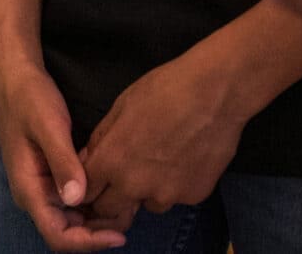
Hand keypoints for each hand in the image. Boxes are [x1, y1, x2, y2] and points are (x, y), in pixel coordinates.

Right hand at [0, 55, 128, 251]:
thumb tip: (77, 199)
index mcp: (29, 190)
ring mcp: (42, 185)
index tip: (120, 236)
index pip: (57, 236)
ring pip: (72, 217)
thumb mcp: (48, 126)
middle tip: (132, 214)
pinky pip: (74, 198)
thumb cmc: (29, 98)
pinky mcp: (51, 174)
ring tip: (129, 202)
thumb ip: (62, 162)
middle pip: (67, 231)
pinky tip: (115, 187)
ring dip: (98, 217)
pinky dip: (94, 199)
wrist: (13, 75)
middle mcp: (34, 195)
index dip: (88, 242)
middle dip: (98, 231)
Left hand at [76, 55, 243, 229]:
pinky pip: (176, 197)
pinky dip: (176, 185)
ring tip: (162, 160)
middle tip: (124, 176)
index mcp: (112, 161)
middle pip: (110, 210)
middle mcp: (136, 186)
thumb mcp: (121, 105)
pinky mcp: (193, 196)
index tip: (96, 180)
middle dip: (111, 198)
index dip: (88, 186)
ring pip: (147, 205)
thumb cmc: (165, 90)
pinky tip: (185, 157)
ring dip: (147, 192)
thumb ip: (102, 139)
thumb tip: (89, 158)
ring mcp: (167, 194)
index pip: (86, 192)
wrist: (215, 93)